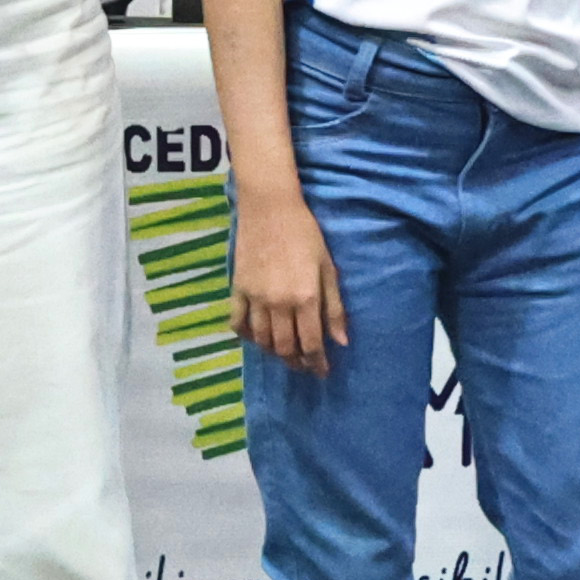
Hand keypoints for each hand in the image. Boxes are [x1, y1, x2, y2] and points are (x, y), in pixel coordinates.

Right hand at [236, 185, 347, 373]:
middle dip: (297, 363)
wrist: (270, 207)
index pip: (312, 344)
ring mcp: (255, 298)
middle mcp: (279, 304)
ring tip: (285, 354)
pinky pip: (238, 323)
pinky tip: (257, 337)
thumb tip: (341, 342)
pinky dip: (247, 336)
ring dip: (275, 353)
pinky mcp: (237, 289)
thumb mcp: (328, 268)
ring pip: (262, 341)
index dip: (318, 363)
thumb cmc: (306, 234)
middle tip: (305, 366)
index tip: (323, 372)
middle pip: (285, 348)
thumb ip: (334, 307)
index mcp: (306, 298)